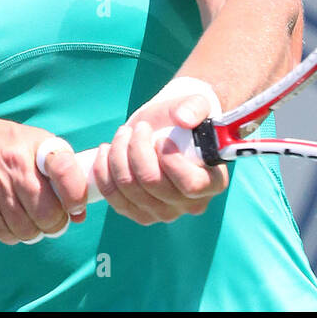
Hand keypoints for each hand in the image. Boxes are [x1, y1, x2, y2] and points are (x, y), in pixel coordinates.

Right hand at [0, 111, 89, 243]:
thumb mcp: (28, 143)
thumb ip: (55, 172)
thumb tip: (80, 212)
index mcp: (38, 145)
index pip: (66, 170)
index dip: (75, 196)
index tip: (75, 208)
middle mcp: (18, 161)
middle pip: (47, 211)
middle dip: (53, 226)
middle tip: (50, 224)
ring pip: (25, 226)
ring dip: (30, 234)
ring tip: (29, 226)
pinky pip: (1, 229)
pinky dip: (9, 236)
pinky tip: (9, 229)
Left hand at [85, 85, 228, 225]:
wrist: (166, 129)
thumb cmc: (185, 119)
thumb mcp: (195, 104)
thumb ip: (195, 107)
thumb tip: (184, 118)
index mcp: (212, 182)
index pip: (191, 185)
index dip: (172, 162)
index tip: (161, 139)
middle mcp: (190, 204)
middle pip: (154, 185)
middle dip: (138, 150)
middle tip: (139, 128)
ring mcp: (163, 213)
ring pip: (130, 190)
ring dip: (119, 156)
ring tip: (123, 134)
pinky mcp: (138, 213)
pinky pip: (114, 198)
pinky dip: (104, 172)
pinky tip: (106, 151)